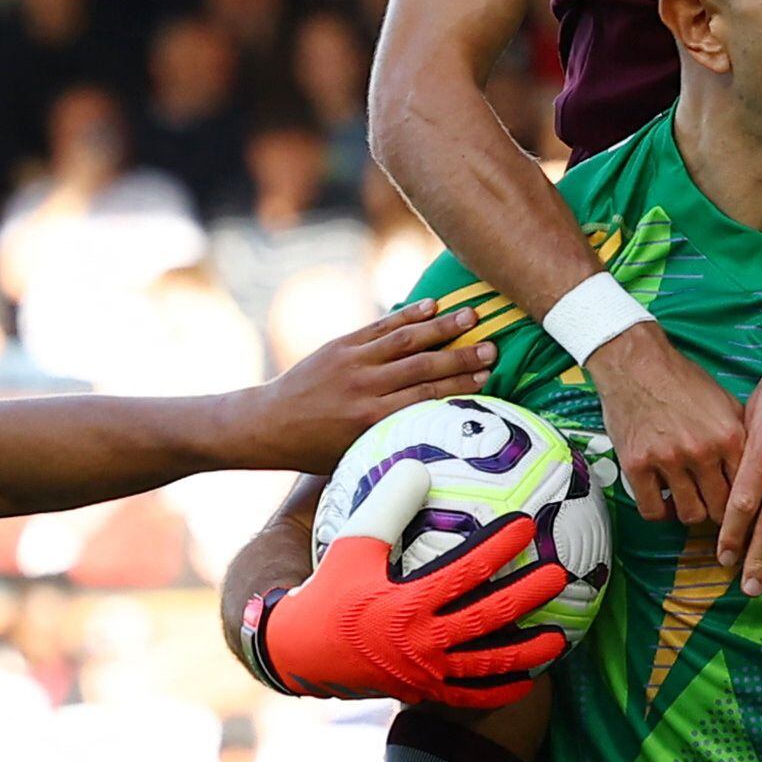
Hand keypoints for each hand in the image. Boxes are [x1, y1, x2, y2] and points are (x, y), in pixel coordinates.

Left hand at [234, 301, 501, 471]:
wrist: (268, 424)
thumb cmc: (315, 449)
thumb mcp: (356, 455)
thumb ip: (393, 442)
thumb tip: (437, 440)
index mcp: (372, 420)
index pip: (427, 397)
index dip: (460, 385)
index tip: (489, 377)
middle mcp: (365, 388)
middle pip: (423, 366)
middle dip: (461, 356)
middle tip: (493, 348)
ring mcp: (353, 362)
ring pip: (405, 340)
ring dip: (441, 327)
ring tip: (472, 315)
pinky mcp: (341, 345)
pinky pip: (380, 327)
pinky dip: (407, 315)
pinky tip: (432, 306)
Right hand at [242, 463, 572, 707]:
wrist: (300, 653)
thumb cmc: (328, 592)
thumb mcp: (351, 544)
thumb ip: (386, 506)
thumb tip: (416, 465)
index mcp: (406, 603)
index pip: (464, 571)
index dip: (498, 547)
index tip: (526, 524)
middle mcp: (421, 641)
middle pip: (487, 618)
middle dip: (528, 597)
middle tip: (560, 575)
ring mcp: (425, 672)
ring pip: (487, 665)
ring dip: (527, 652)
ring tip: (561, 638)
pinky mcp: (423, 692)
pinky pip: (469, 697)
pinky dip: (500, 691)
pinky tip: (528, 680)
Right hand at [591, 324, 740, 529]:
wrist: (637, 363)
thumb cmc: (681, 380)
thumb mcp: (726, 403)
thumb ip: (742, 437)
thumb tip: (759, 470)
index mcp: (730, 436)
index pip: (748, 490)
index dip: (746, 505)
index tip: (742, 512)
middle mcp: (702, 451)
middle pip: (721, 509)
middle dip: (719, 512)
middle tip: (713, 506)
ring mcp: (668, 459)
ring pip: (689, 514)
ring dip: (690, 512)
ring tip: (688, 500)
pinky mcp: (637, 465)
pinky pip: (652, 510)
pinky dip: (660, 511)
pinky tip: (663, 500)